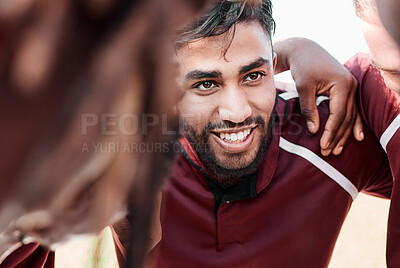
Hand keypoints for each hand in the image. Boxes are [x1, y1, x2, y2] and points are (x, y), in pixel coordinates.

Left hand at [274, 38, 363, 155]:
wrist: (306, 51)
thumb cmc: (303, 67)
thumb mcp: (303, 88)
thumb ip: (309, 109)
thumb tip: (314, 131)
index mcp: (343, 85)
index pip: (339, 115)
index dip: (331, 132)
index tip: (323, 146)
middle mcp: (352, 86)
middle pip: (347, 118)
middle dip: (337, 137)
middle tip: (328, 152)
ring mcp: (352, 88)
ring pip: (351, 116)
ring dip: (345, 134)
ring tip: (338, 150)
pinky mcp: (347, 90)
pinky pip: (352, 110)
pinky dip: (353, 124)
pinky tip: (357, 137)